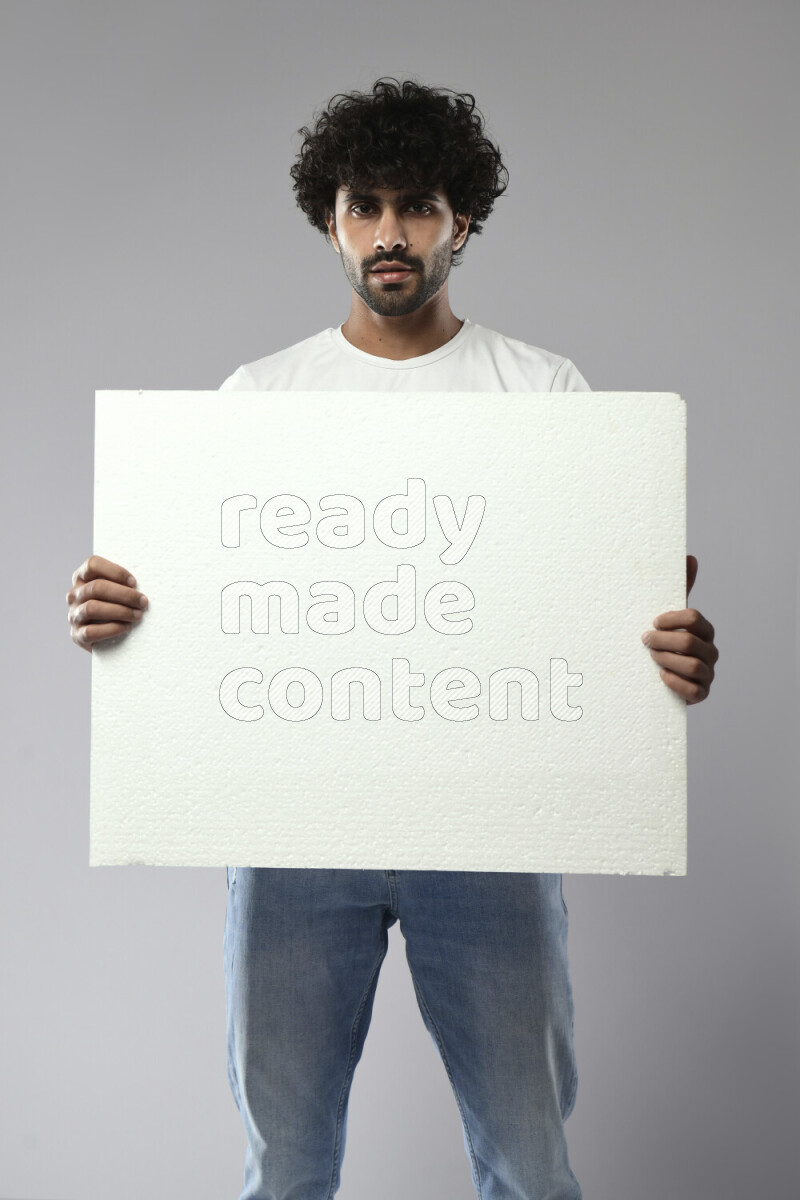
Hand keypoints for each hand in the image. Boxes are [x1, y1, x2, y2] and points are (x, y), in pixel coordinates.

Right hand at [66, 555, 148, 652]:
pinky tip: (127, 627)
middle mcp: (74, 595)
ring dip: (120, 611)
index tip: (134, 582)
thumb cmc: (116, 608)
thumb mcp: (115, 592)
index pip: (92, 564)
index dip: (115, 571)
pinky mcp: (77, 635)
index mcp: (82, 578)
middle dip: (124, 594)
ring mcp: (73, 615)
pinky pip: (91, 631)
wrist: (107, 641)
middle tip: (143, 602)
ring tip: (138, 615)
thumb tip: (144, 582)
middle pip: (96, 588)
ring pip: (92, 608)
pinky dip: (112, 629)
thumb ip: (121, 583)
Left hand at [641, 555, 717, 703]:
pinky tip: (661, 676)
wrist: (660, 676)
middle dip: (662, 640)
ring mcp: (708, 674)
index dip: (671, 619)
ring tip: (652, 658)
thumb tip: (690, 557)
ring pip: (692, 666)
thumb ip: (680, 590)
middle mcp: (710, 651)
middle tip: (644, 641)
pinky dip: (675, 683)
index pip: (694, 618)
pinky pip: (694, 691)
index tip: (653, 621)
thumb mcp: (671, 617)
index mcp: (704, 630)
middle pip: (689, 642)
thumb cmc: (666, 641)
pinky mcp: (702, 694)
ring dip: (666, 660)